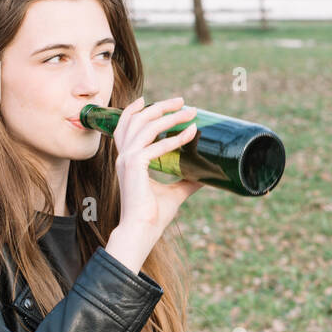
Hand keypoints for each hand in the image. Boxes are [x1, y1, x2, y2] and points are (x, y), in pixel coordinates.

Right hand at [105, 95, 203, 271]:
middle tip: (183, 102)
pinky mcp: (134, 166)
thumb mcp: (175, 193)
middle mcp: (124, 156)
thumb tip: (207, 176)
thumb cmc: (153, 216)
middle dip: (160, 107)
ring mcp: (127, 160)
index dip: (135, 110)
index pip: (125, 126)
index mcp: (127, 159)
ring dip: (170, 117)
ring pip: (147, 127)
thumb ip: (187, 181)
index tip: (149, 100)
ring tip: (190, 112)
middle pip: (137, 120)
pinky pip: (157, 146)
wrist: (141, 231)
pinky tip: (192, 132)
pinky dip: (176, 138)